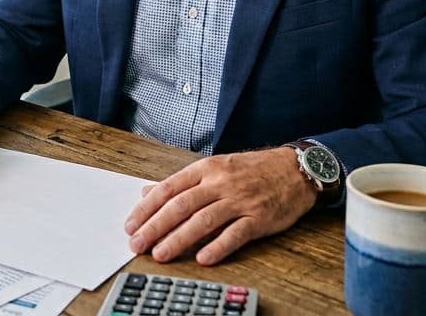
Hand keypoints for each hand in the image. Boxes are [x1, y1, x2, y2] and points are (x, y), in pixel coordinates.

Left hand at [124, 147, 317, 264]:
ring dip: (179, 239)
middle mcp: (220, 183)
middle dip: (155, 226)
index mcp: (206, 168)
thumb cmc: (252, 170)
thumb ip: (182, 182)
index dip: (146, 208)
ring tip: (160, 254)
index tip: (130, 225)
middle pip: (181, 205)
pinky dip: (218, 246)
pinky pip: (236, 233)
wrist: (295, 169)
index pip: (168, 188)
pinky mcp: (259, 218)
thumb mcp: (215, 168)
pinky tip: (202, 258)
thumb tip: (147, 191)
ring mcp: (240, 200)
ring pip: (203, 220)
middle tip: (137, 244)